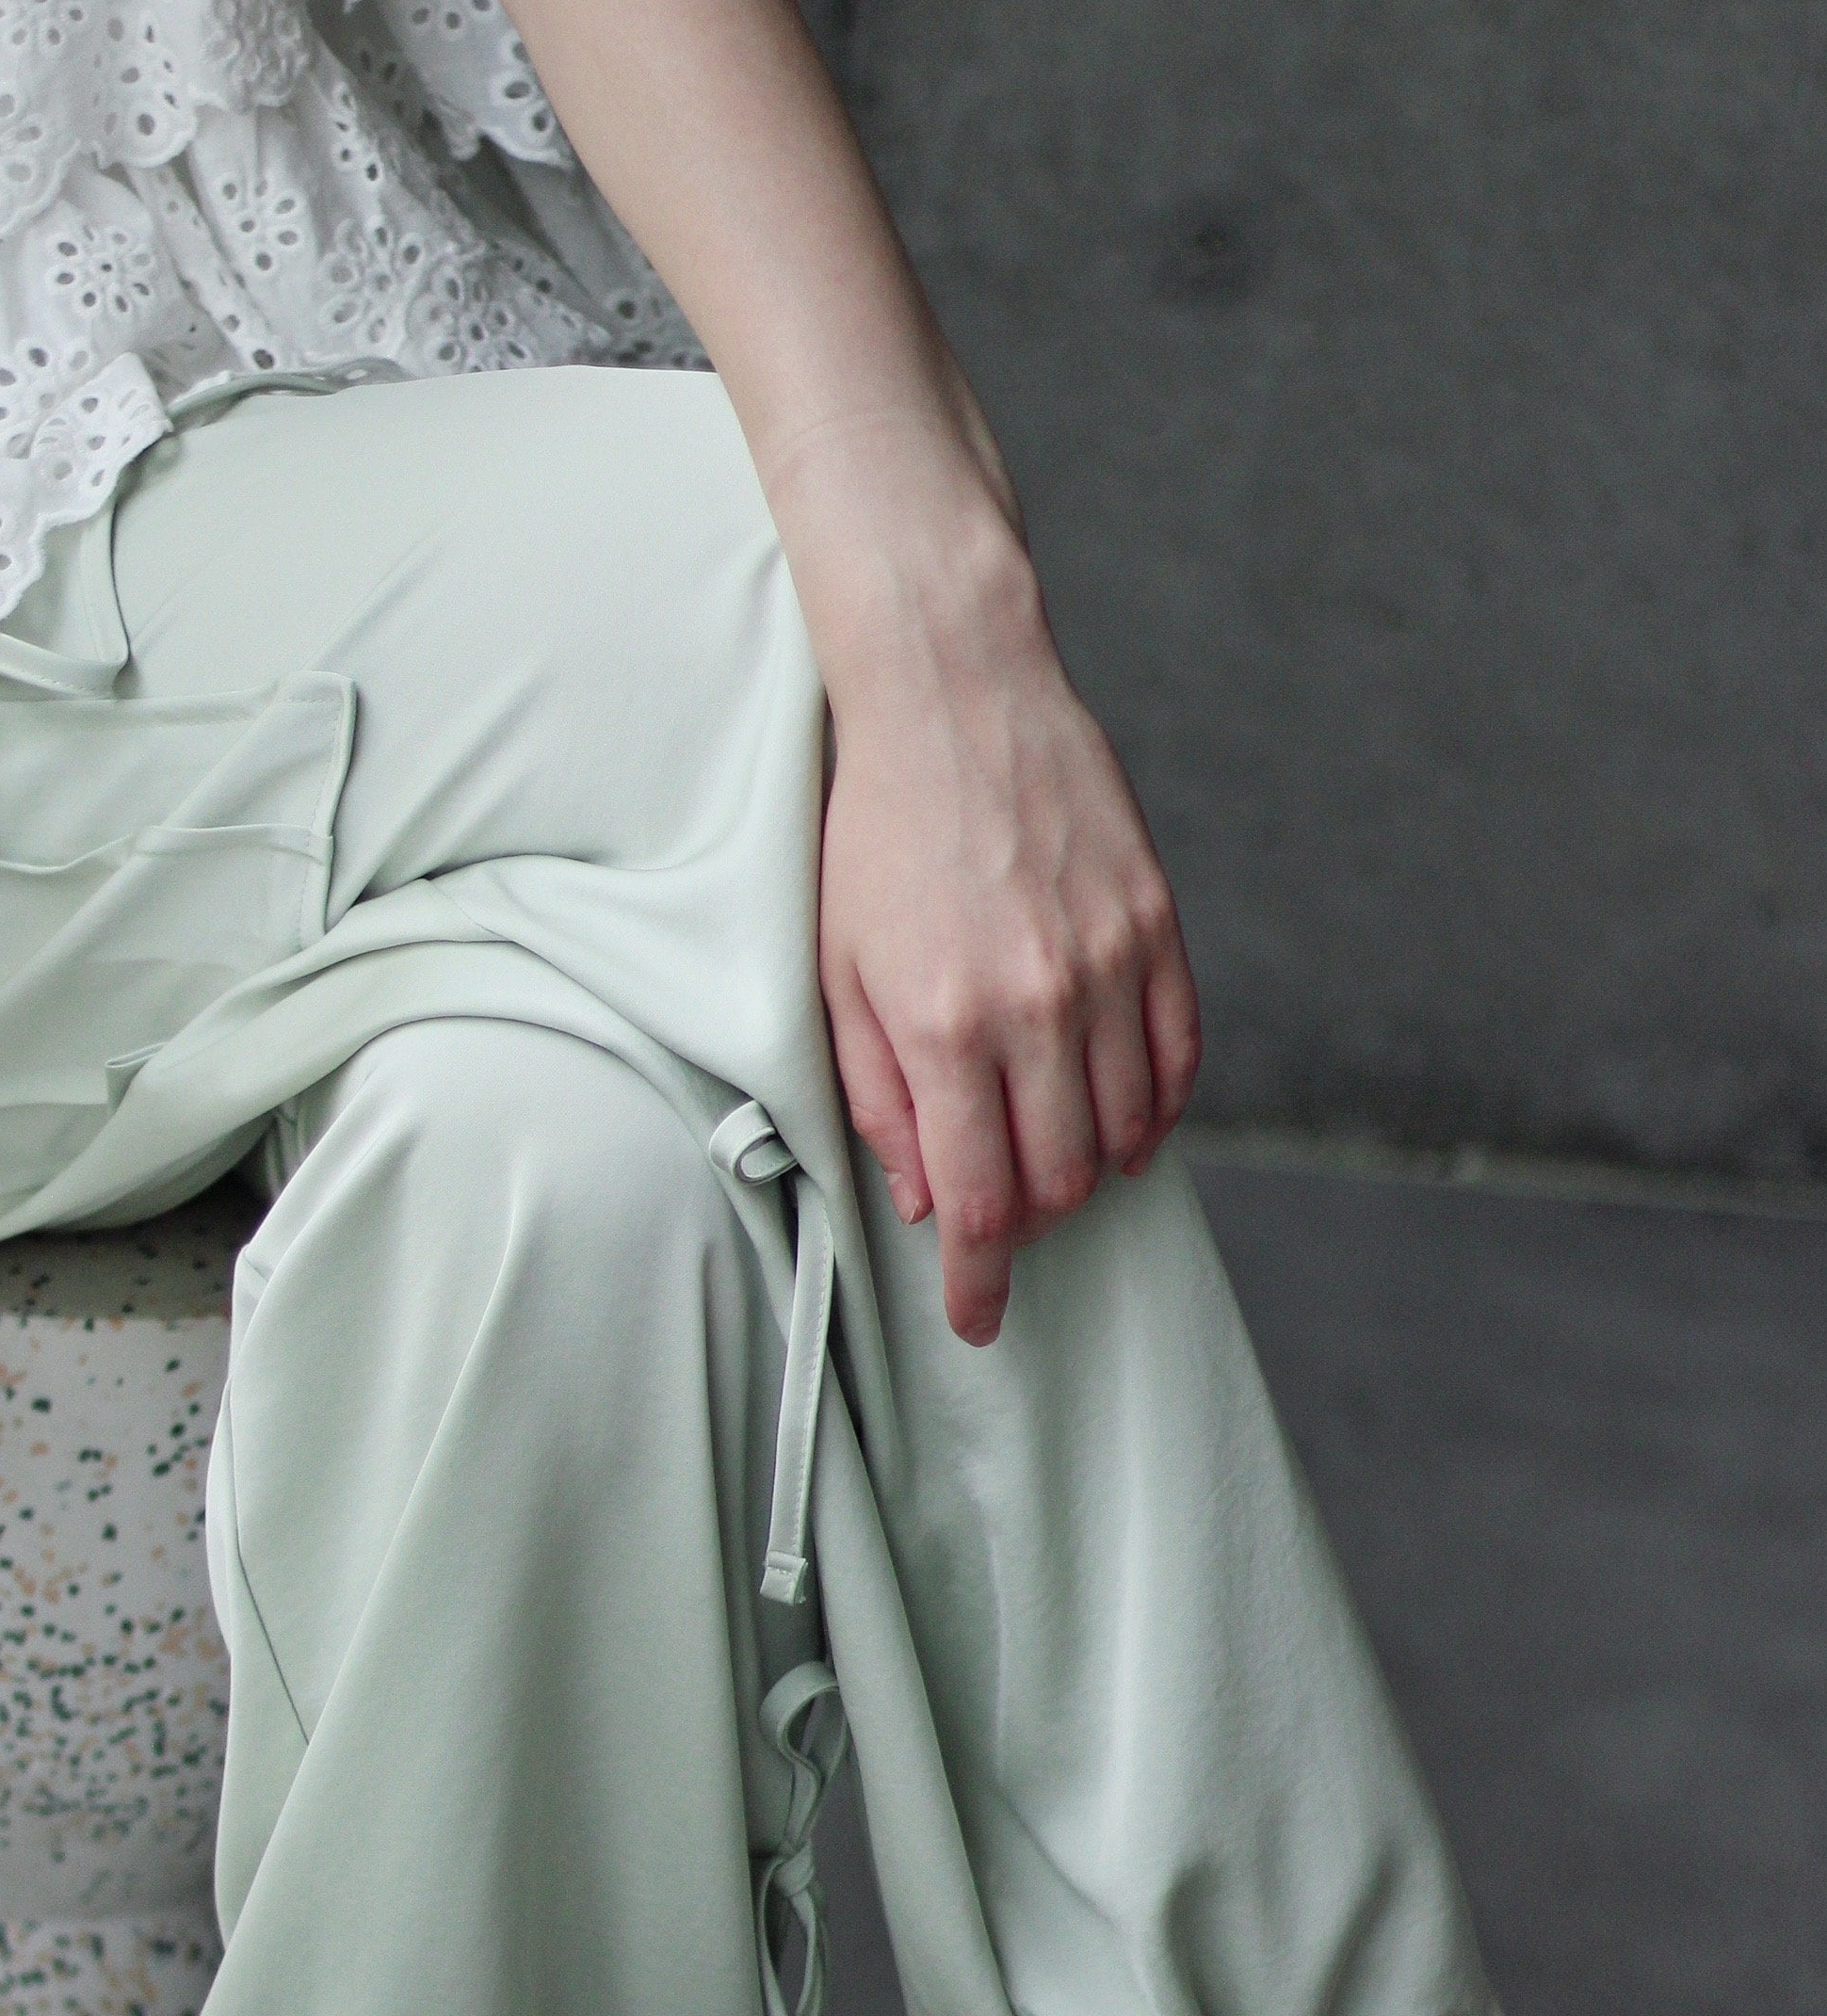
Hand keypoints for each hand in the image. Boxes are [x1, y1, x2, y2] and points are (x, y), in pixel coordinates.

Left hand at [815, 531, 1200, 1344]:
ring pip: (1125, 1132)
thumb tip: (926, 1198)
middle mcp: (1036, 1006)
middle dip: (1026, 1222)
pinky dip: (1153, 1109)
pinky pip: (1178, 1058)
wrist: (954, 696)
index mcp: (944, 1026)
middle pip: (1059, 1181)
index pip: (979, 1203)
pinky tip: (1120, 1116)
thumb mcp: (838, 975)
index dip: (978, 1281)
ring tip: (1049, 1155)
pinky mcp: (1155, 926)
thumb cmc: (876, 836)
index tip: (975, 1320)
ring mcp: (1106, 964)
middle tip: (997, 1210)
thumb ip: (879, 1097)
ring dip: (1088, 1169)